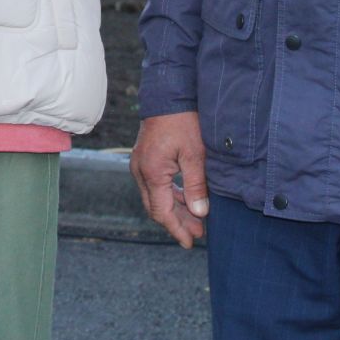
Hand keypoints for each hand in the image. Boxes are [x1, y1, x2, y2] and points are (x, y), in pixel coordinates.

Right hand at [130, 111, 209, 248]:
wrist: (168, 96)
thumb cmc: (183, 122)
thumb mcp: (195, 155)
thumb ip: (196, 186)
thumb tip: (200, 214)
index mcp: (152, 172)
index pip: (162, 212)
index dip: (176, 229)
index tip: (190, 243)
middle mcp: (140, 171)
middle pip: (156, 208)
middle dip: (177, 223)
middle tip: (198, 234)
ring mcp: (140, 164)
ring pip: (155, 197)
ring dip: (174, 209)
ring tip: (197, 219)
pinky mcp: (144, 159)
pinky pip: (155, 185)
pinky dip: (170, 195)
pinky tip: (186, 199)